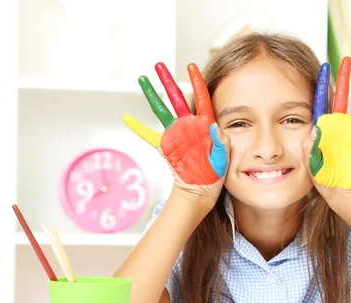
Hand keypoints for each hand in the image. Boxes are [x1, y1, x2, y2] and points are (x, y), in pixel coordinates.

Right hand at [122, 62, 228, 201]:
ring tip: (142, 79)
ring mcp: (175, 135)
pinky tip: (126, 118)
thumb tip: (215, 127)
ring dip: (151, 95)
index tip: (191, 66)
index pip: (201, 99)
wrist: (202, 191)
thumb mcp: (224, 157)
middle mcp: (188, 126)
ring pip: (161, 110)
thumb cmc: (215, 174)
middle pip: (176, 98)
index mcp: (205, 125)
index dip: (196, 82)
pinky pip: (148, 136)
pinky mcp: (165, 147)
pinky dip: (137, 128)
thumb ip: (222, 142)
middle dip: (168, 81)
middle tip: (158, 64)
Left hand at [306, 57, 350, 189]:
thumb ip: (310, 149)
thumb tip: (313, 129)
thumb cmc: (324, 180)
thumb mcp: (312, 165)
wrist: (341, 193)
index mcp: (322, 129)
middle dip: (343, 78)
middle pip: (341, 97)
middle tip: (347, 60)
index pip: (320, 102)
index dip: (321, 85)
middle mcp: (338, 126)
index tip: (323, 67)